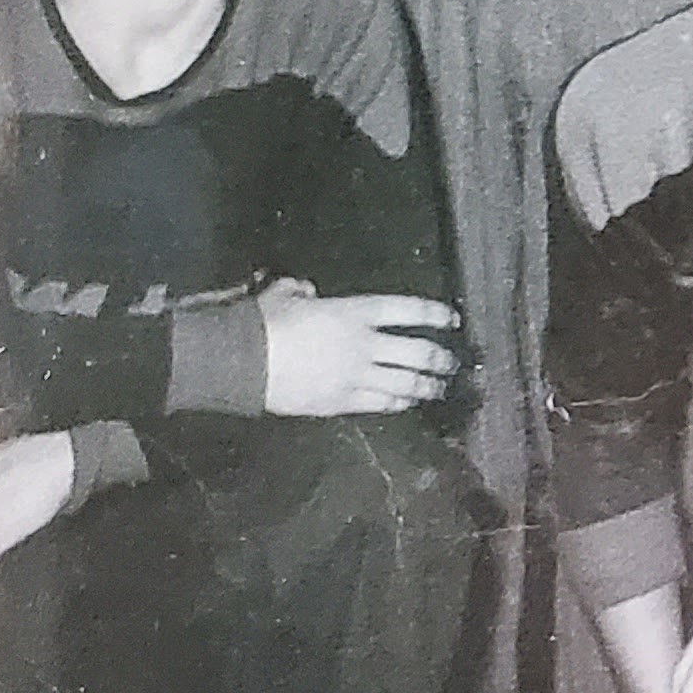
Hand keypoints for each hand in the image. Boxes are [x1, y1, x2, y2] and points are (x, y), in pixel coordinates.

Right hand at [258, 277, 463, 416]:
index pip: (406, 311)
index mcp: (353, 313)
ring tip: (438, 387)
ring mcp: (355, 376)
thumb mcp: (283, 296)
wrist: (241, 362)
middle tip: (451, 362)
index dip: (433, 314)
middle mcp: (363, 344)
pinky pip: (381, 403)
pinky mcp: (342, 402)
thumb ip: (301, 290)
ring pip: (405, 383)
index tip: (451, 319)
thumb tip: (306, 289)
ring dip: (427, 386)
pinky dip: (399, 402)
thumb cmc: (262, 324)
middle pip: (417, 353)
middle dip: (440, 358)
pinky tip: (407, 402)